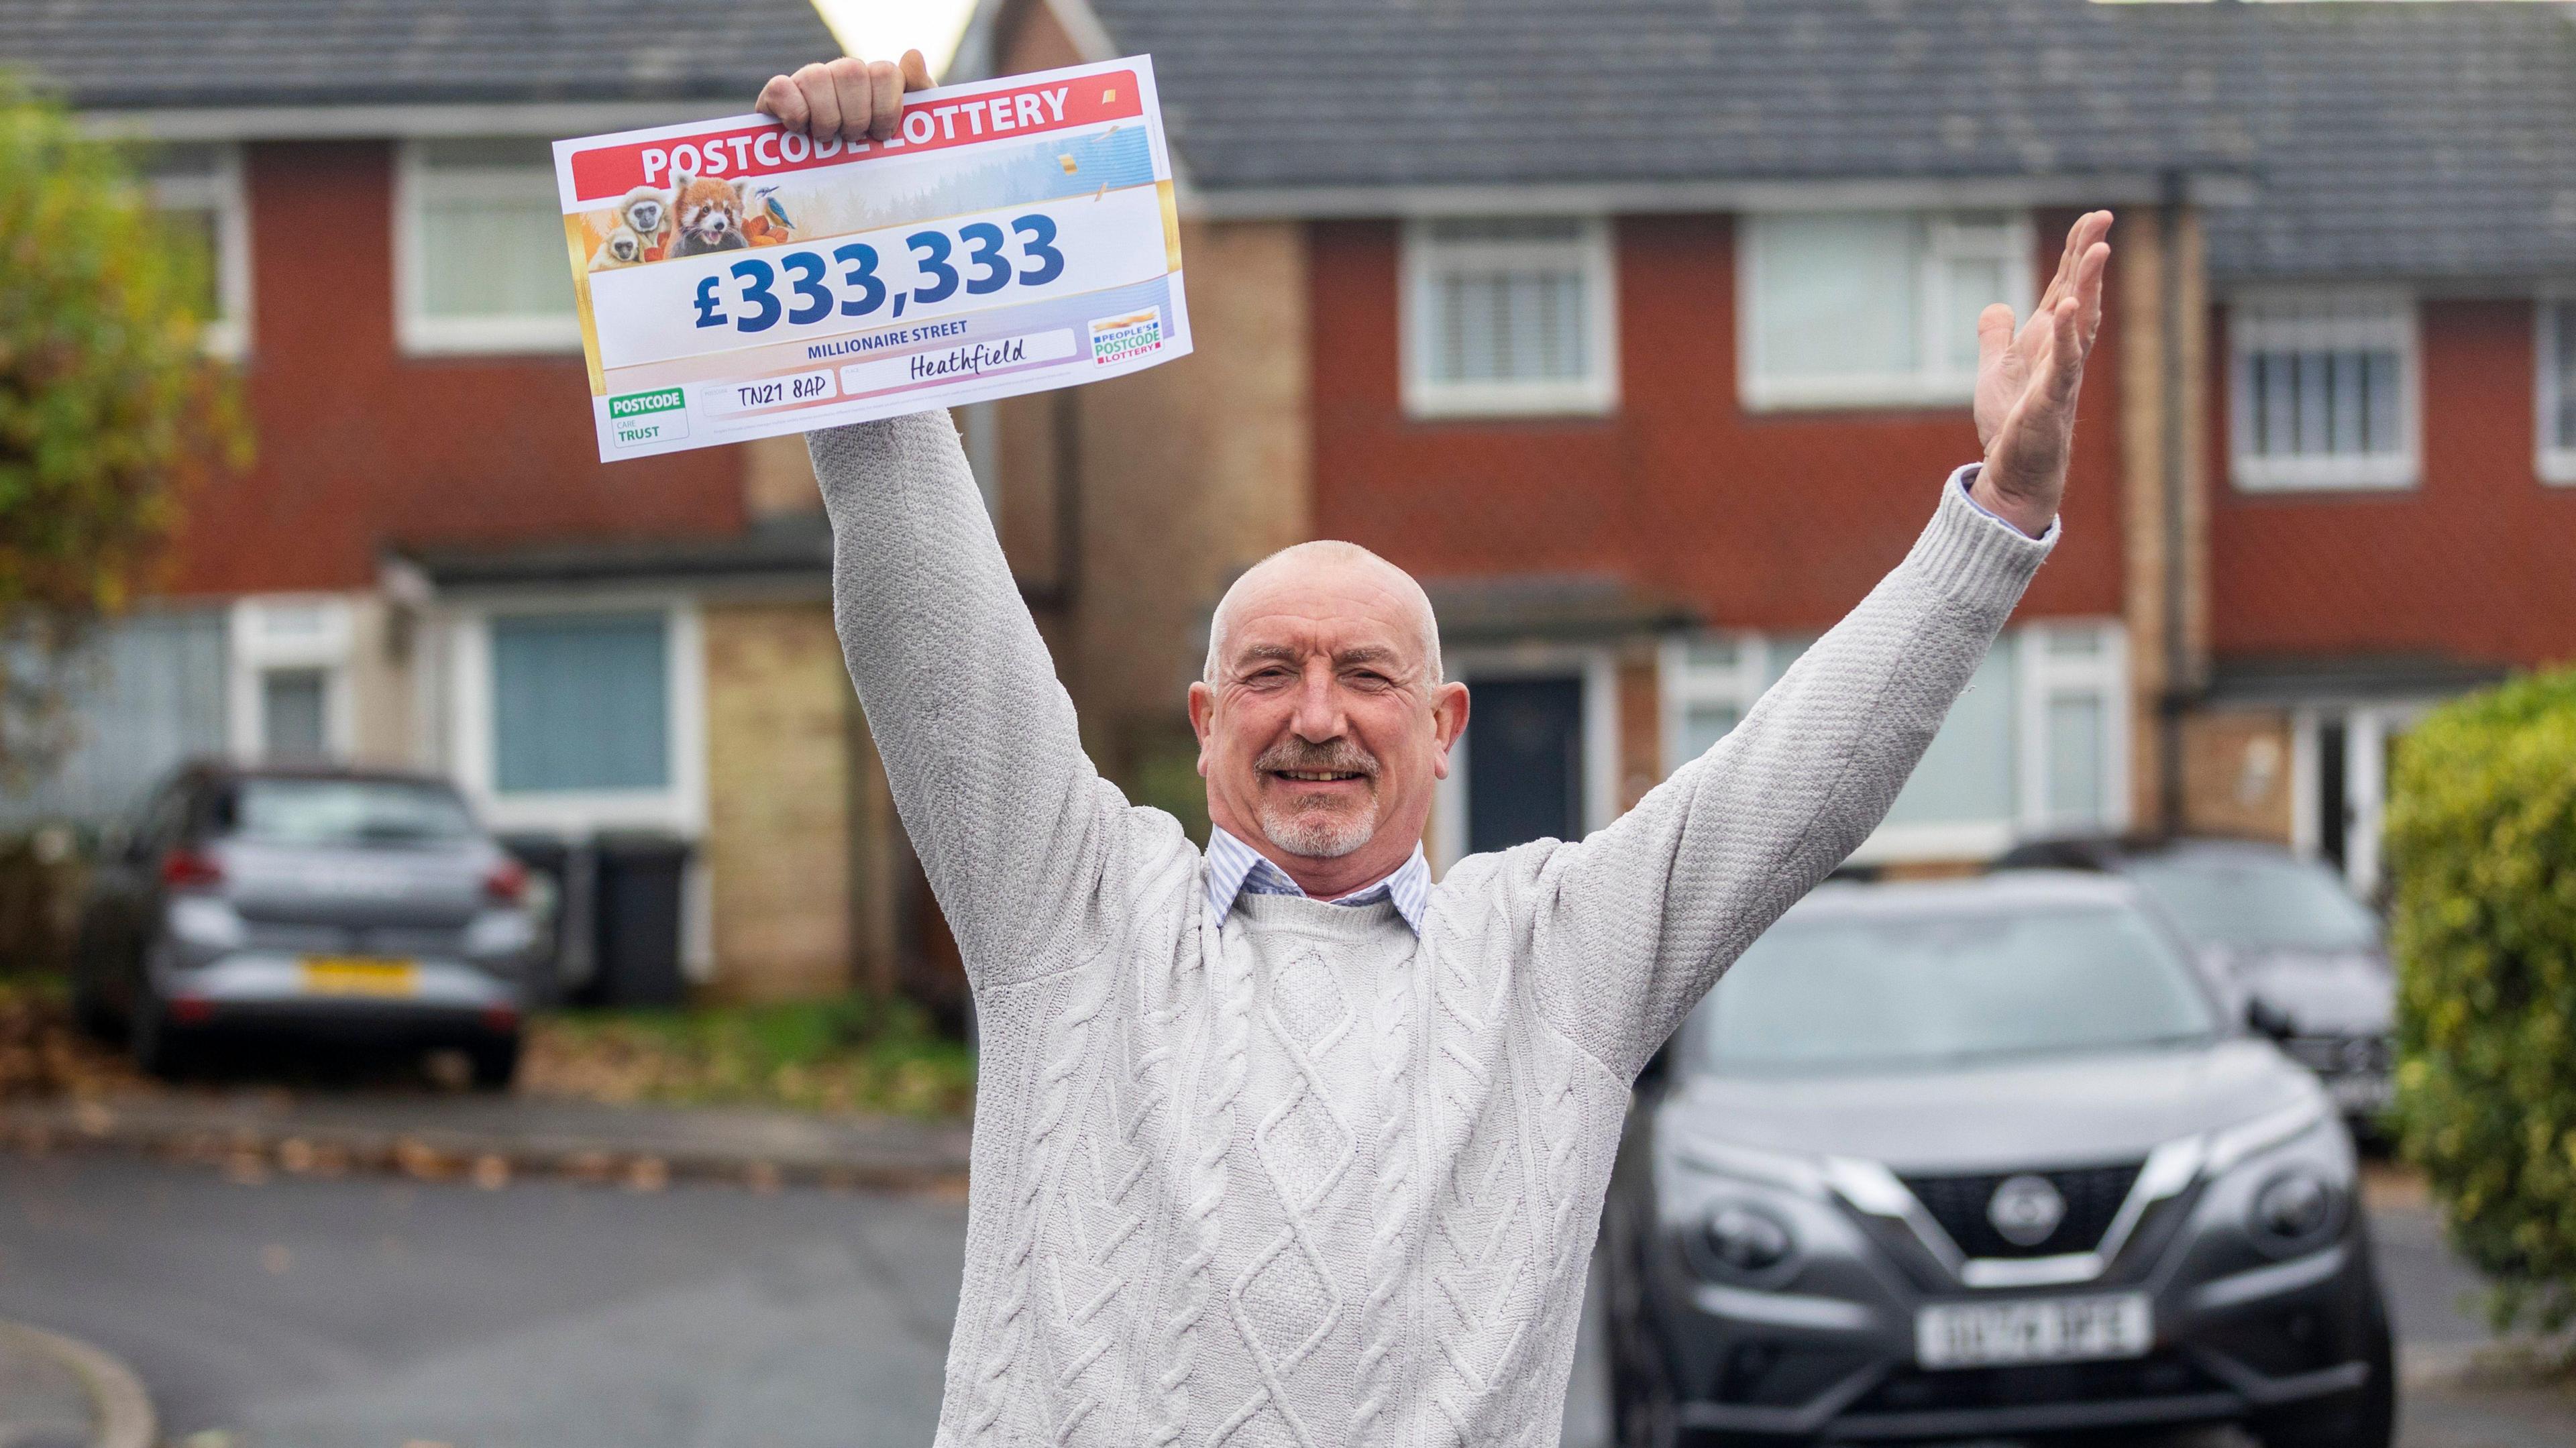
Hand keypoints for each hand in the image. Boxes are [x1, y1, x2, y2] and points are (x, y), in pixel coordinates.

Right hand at [755, 51, 937, 144]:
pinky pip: (780, 87)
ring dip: (826, 117)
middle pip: (851, 72)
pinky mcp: (775, 97)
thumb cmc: (871, 157)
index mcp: (871, 81)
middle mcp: (839, 76)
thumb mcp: (905, 132)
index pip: (885, 72)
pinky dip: (794, 112)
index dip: (886, 107)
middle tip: (852, 138)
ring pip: (816, 77)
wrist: (828, 191)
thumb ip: (918, 93)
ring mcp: (807, 83)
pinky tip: (800, 130)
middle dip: (856, 116)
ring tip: (827, 139)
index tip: (881, 135)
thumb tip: (912, 55)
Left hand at [1969, 211, 2112, 535]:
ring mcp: (2061, 373)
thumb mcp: (1995, 370)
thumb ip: (1996, 336)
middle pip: (2079, 293)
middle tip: (2103, 216)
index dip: (2077, 253)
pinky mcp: (2051, 399)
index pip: (2065, 286)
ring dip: (2088, 286)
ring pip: (2081, 322)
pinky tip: (2064, 306)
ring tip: (2097, 250)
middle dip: (2089, 255)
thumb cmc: (2011, 423)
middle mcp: (2062, 350)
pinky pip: (2063, 361)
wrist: (2013, 470)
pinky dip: (2064, 333)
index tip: (2093, 218)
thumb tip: (1996, 306)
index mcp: (2048, 340)